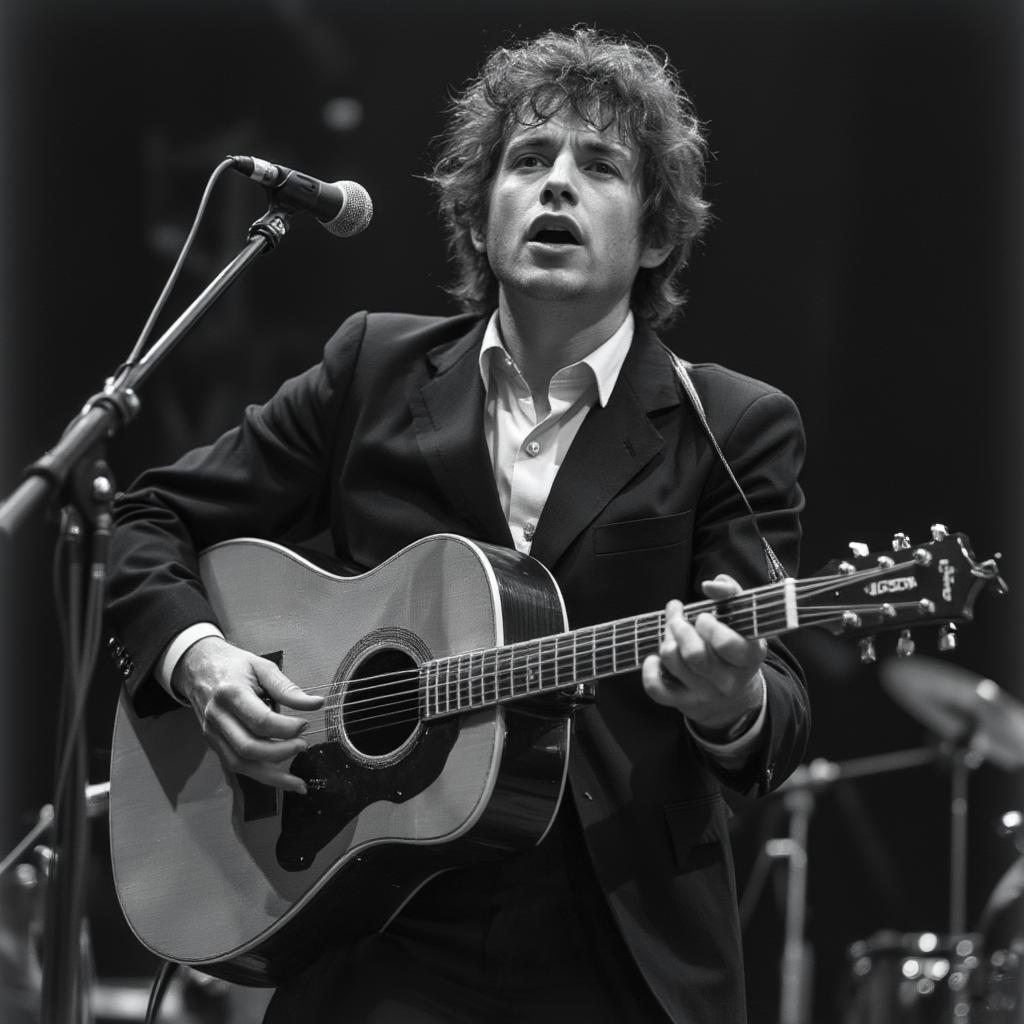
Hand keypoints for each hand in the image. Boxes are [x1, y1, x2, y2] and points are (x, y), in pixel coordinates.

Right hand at [172, 635, 323, 792]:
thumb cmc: (233, 665)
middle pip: (248, 747)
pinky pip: (235, 765)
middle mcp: (217, 716)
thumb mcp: (262, 666)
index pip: (260, 720)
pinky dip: (258, 775)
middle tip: (302, 744)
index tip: (305, 724)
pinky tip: (280, 779)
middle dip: (280, 753)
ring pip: (239, 764)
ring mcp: (212, 733)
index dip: (286, 728)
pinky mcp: (212, 743)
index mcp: (230, 693)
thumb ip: (287, 688)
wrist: (197, 666)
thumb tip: (316, 704)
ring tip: (296, 778)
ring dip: (270, 775)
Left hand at [641, 575, 765, 737]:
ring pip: (674, 663)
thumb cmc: (734, 642)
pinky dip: (649, 669)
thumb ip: (730, 593)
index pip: (725, 644)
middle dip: (679, 629)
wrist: (733, 692)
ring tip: (671, 632)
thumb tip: (709, 585)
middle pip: (694, 655)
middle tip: (678, 620)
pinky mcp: (684, 702)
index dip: (708, 626)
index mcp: (749, 657)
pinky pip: (657, 688)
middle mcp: (729, 680)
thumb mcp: (741, 618)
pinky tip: (654, 658)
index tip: (703, 617)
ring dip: (666, 641)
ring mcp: (706, 694)